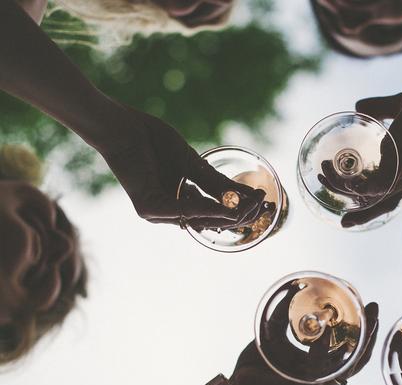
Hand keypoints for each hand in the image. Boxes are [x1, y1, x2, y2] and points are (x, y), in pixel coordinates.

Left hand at [98, 106, 264, 227]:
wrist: (120, 126)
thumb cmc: (152, 140)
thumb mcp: (192, 164)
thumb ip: (215, 182)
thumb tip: (244, 196)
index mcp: (176, 201)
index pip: (212, 211)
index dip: (239, 208)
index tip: (261, 198)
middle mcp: (167, 212)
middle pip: (209, 221)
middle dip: (239, 214)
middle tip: (262, 205)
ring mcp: (156, 213)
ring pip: (198, 219)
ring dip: (227, 214)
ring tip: (251, 205)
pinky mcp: (148, 208)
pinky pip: (182, 212)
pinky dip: (205, 210)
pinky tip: (225, 208)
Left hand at [230, 301, 378, 384]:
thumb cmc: (256, 368)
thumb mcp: (271, 335)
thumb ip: (282, 315)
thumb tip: (292, 288)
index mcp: (322, 366)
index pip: (352, 349)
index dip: (364, 330)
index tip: (367, 306)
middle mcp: (326, 378)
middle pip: (359, 356)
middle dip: (371, 331)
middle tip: (375, 308)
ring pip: (351, 365)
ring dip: (362, 341)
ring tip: (368, 318)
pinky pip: (322, 370)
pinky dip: (325, 350)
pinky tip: (328, 331)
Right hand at [334, 71, 401, 227]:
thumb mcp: (401, 106)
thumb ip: (380, 108)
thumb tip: (358, 105)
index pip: (388, 198)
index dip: (367, 206)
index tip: (347, 207)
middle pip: (381, 206)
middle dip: (357, 214)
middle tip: (337, 212)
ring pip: (374, 195)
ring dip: (345, 190)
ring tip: (325, 174)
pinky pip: (380, 183)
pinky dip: (360, 187)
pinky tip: (344, 182)